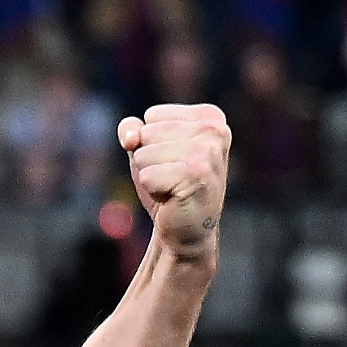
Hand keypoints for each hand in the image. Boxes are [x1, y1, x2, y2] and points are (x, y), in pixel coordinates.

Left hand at [113, 102, 230, 273]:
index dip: (151, 143)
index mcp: (210, 117)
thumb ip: (131, 131)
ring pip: (143, 154)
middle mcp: (215, 130)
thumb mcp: (146, 149)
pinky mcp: (196, 174)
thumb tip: (131, 138)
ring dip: (151, 176)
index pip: (152, 116)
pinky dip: (152, 191)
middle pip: (147, 133)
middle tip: (173, 178)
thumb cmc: (168, 186)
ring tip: (173, 187)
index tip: (174, 162)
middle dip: (150, 160)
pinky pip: (146, 176)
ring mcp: (208, 152)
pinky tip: (173, 198)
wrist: (186, 230)